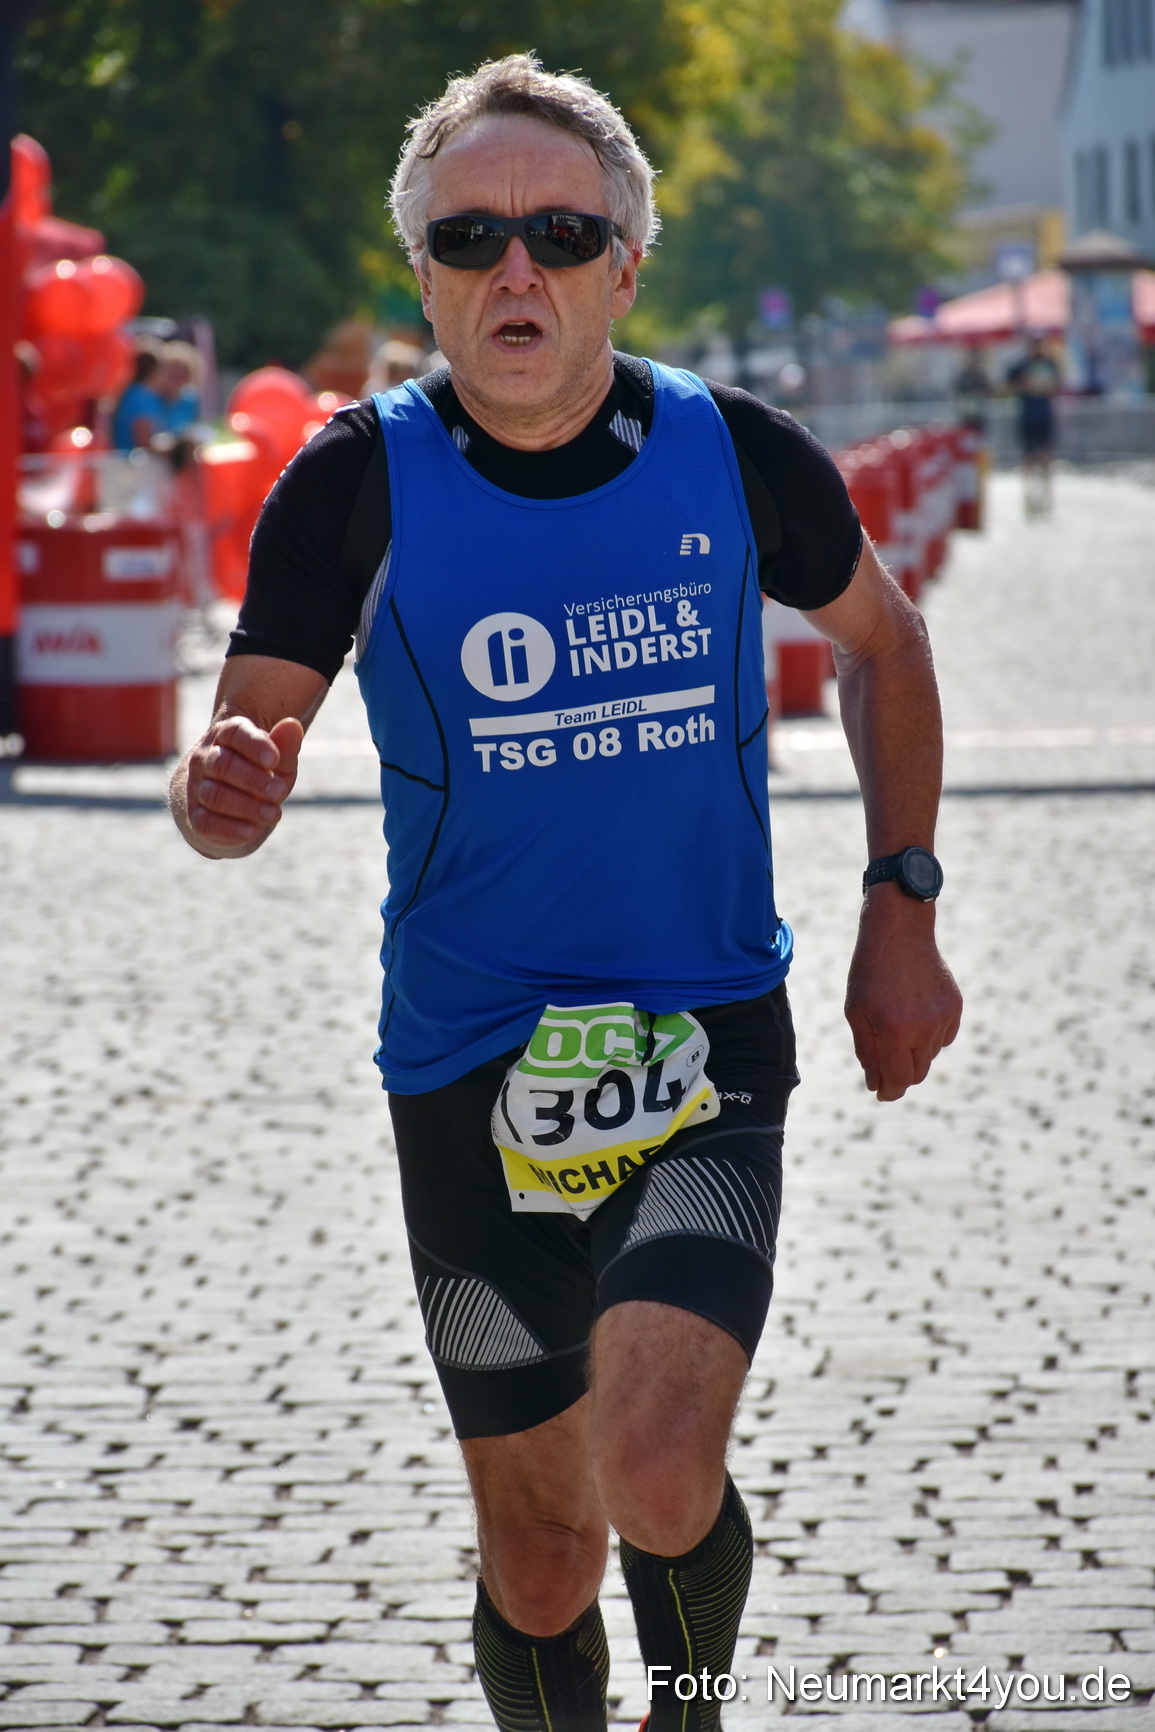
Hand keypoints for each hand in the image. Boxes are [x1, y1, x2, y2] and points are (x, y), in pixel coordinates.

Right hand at [182, 714, 304, 856]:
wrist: (229, 804)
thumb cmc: (259, 773)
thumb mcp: (276, 760)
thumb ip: (285, 745)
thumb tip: (293, 724)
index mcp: (225, 736)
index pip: (234, 733)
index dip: (253, 745)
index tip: (274, 760)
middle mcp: (205, 759)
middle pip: (223, 765)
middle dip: (254, 780)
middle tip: (281, 792)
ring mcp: (197, 787)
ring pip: (215, 795)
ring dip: (246, 806)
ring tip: (274, 814)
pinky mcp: (195, 816)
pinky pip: (206, 822)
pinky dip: (229, 828)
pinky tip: (252, 831)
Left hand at [844, 887, 961, 1100]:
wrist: (899, 932)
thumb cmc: (870, 972)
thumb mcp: (857, 1012)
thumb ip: (867, 1051)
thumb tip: (876, 1085)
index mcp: (894, 1030)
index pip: (898, 1079)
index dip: (889, 1090)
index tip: (881, 1093)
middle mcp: (923, 1027)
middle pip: (917, 1073)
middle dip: (900, 1074)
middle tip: (884, 1064)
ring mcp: (943, 1017)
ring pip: (930, 1056)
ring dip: (913, 1052)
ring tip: (896, 1023)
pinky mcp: (955, 1006)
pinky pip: (944, 1037)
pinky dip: (930, 1036)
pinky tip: (915, 1014)